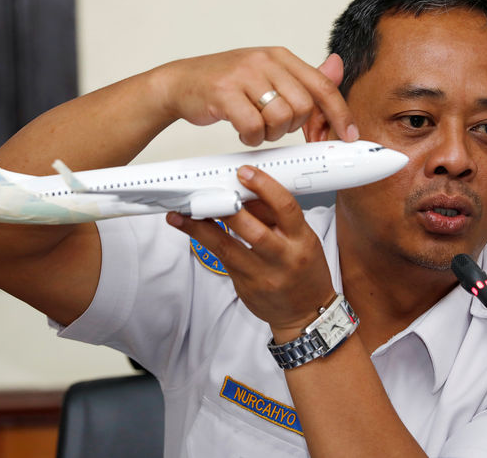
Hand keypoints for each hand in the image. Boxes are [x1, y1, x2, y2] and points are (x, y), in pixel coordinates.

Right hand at [157, 48, 357, 145]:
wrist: (180, 83)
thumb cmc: (226, 84)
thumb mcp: (267, 75)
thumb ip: (302, 78)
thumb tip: (337, 67)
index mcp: (281, 56)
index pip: (323, 86)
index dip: (339, 114)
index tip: (349, 136)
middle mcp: (265, 61)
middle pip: (304, 108)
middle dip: (293, 128)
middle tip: (275, 128)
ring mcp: (244, 75)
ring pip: (280, 119)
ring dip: (270, 134)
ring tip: (255, 127)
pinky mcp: (225, 93)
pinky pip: (253, 126)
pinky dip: (251, 137)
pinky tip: (242, 130)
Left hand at [166, 166, 335, 340]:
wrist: (305, 314)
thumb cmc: (305, 273)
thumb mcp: (302, 239)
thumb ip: (276, 217)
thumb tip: (247, 193)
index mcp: (302, 240)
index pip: (285, 208)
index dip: (264, 187)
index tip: (244, 173)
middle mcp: (283, 258)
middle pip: (252, 230)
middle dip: (227, 208)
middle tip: (207, 191)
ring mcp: (262, 275)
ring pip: (227, 247)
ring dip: (200, 227)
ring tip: (181, 213)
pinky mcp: (245, 286)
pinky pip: (222, 259)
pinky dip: (204, 241)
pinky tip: (190, 228)